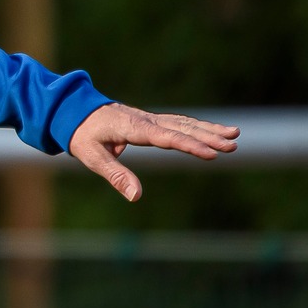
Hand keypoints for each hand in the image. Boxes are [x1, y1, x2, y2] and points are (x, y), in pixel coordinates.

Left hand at [68, 104, 239, 201]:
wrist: (73, 111)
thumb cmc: (81, 135)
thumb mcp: (92, 157)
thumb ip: (115, 176)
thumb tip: (137, 197)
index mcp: (132, 127)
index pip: (166, 137)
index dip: (189, 145)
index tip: (212, 153)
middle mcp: (145, 120)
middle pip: (182, 128)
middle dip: (208, 136)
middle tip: (234, 143)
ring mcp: (149, 119)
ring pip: (184, 123)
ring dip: (209, 129)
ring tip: (234, 134)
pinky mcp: (151, 121)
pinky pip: (178, 123)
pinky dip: (197, 127)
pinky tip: (214, 131)